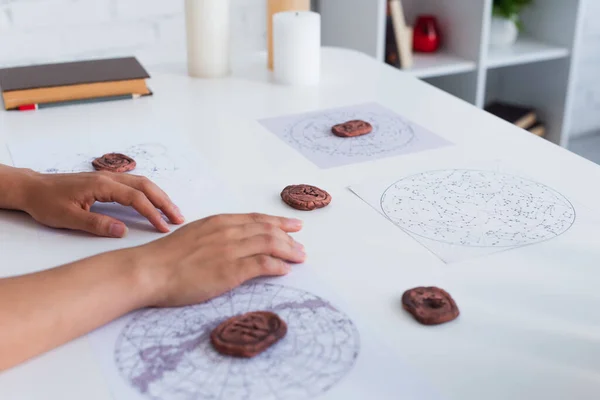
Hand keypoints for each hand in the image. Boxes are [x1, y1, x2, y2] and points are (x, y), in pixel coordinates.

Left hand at [20, 171, 183, 236]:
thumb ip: (97, 224)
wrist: (32, 188)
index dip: (152, 213)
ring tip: (171, 212)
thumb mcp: (69, 218)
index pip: (135, 198)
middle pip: (145, 186)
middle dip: (164, 202)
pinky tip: (153, 202)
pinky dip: (148, 193)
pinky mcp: (106, 182)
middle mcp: (109, 178)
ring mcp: (108, 178)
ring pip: (142, 183)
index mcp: (102, 185)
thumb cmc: (47, 202)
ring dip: (159, 196)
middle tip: (179, 218)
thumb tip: (123, 231)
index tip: (164, 227)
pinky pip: (134, 185)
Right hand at [133, 213, 305, 307]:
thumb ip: (215, 236)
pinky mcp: (230, 270)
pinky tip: (285, 271)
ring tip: (300, 258)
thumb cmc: (165, 257)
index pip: (256, 219)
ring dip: (289, 251)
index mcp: (218, 222)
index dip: (277, 223)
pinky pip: (263, 265)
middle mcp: (228, 231)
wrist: (149, 270)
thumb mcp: (193, 236)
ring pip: (270, 244)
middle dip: (289, 237)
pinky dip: (277, 267)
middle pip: (268, 230)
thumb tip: (231, 244)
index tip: (293, 226)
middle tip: (302, 246)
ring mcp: (230, 250)